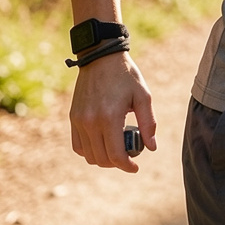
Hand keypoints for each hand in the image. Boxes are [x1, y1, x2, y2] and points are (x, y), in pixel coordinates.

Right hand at [69, 51, 156, 172]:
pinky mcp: (73, 117)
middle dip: (117, 163)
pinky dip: (90, 151)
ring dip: (103, 158)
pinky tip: (102, 143)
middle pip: (102, 159)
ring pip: (89, 155)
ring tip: (116, 147)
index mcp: (110, 117)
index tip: (135, 167)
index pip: (116, 155)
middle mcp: (91, 122)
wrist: (101, 57)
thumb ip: (148, 123)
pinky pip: (78, 146)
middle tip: (129, 154)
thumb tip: (151, 148)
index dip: (127, 166)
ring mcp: (79, 120)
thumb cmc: (125, 75)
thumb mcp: (143, 96)